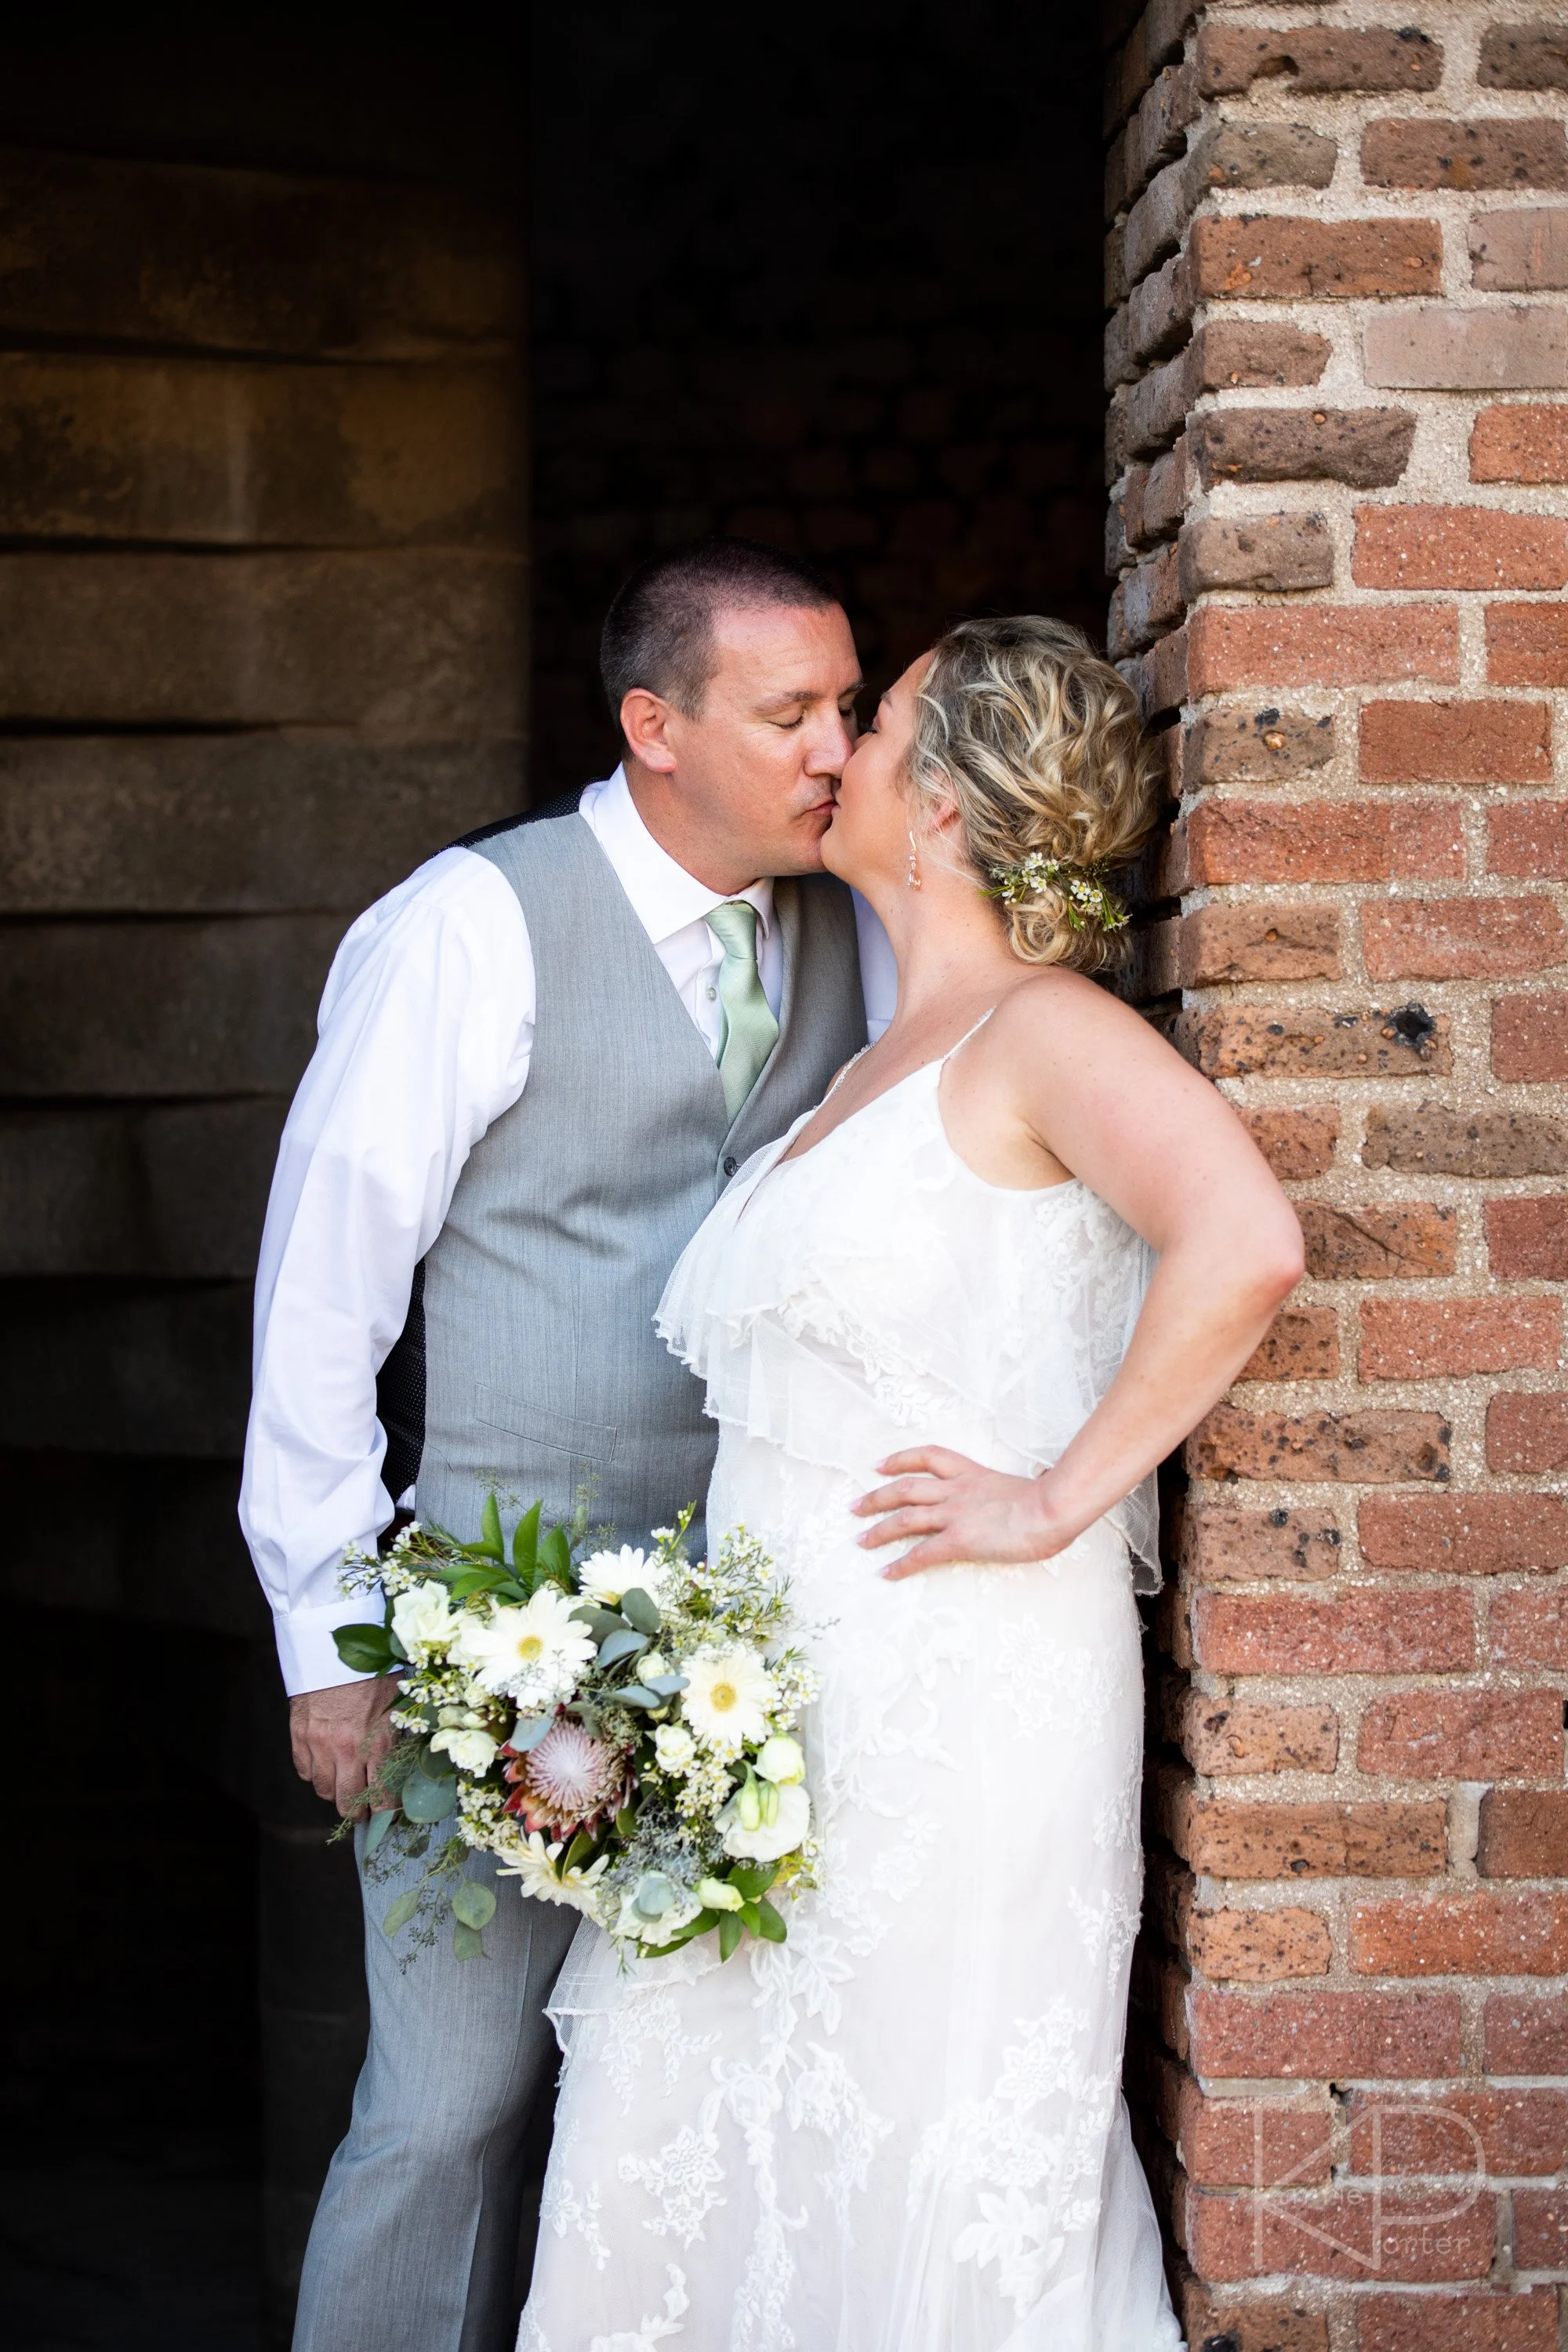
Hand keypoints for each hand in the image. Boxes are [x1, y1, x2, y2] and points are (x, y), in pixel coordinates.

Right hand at [289, 1677, 400, 1815]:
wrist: (337, 1645)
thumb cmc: (375, 1671)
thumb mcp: (397, 1704)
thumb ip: (397, 1737)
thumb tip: (403, 1766)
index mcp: (378, 1742)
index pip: (382, 1795)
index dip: (386, 1810)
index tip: (390, 1812)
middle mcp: (347, 1749)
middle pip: (348, 1803)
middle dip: (358, 1812)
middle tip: (364, 1809)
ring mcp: (319, 1744)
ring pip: (324, 1791)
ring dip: (336, 1792)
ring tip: (345, 1785)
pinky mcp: (299, 1735)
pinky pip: (304, 1771)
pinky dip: (314, 1773)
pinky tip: (325, 1764)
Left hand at [853, 1445, 1071, 1578]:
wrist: (1052, 1509)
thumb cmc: (1051, 1500)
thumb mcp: (1028, 1485)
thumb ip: (1019, 1486)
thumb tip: (1038, 1480)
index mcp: (973, 1474)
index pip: (929, 1456)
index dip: (900, 1459)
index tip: (879, 1465)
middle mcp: (957, 1490)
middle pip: (905, 1487)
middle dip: (876, 1497)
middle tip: (854, 1507)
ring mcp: (955, 1514)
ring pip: (905, 1518)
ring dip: (879, 1530)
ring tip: (860, 1541)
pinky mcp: (959, 1540)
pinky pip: (921, 1554)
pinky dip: (900, 1565)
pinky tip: (886, 1573)